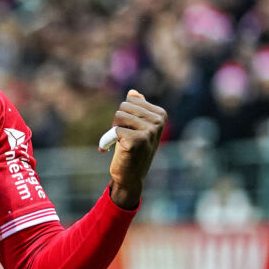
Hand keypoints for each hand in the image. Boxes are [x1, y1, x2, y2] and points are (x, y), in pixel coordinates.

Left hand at [107, 90, 165, 208]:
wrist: (130, 176)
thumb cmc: (132, 148)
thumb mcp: (136, 126)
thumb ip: (137, 109)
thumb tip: (133, 92)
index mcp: (160, 114)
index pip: (130, 100)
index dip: (124, 115)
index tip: (131, 129)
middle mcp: (158, 122)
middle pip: (123, 106)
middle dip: (118, 122)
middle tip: (124, 138)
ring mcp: (150, 131)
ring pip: (118, 116)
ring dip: (114, 131)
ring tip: (122, 143)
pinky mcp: (137, 141)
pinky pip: (114, 131)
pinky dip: (108, 141)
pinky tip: (113, 151)